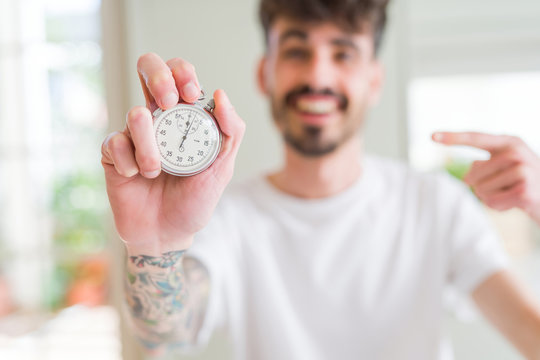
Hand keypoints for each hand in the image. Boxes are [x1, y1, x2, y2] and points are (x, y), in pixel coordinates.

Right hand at [101, 53, 245, 254]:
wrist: (167, 234)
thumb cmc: (195, 200)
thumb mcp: (222, 168)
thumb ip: (231, 132)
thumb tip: (221, 95)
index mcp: (185, 117)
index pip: (179, 74)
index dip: (183, 73)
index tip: (192, 95)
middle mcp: (158, 118)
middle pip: (148, 67)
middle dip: (158, 76)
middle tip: (168, 104)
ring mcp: (134, 134)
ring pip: (135, 113)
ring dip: (150, 146)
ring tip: (156, 172)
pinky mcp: (112, 153)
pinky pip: (114, 142)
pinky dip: (128, 163)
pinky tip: (135, 178)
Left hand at [433, 132, 539, 224]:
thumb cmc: (521, 183)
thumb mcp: (501, 170)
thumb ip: (481, 167)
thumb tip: (468, 179)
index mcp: (508, 142)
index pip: (476, 138)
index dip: (453, 137)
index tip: (431, 136)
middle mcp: (517, 151)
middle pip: (474, 172)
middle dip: (478, 185)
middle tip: (501, 187)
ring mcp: (524, 169)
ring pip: (481, 189)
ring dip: (489, 197)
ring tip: (509, 194)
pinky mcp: (525, 188)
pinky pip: (493, 202)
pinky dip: (498, 206)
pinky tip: (514, 203)